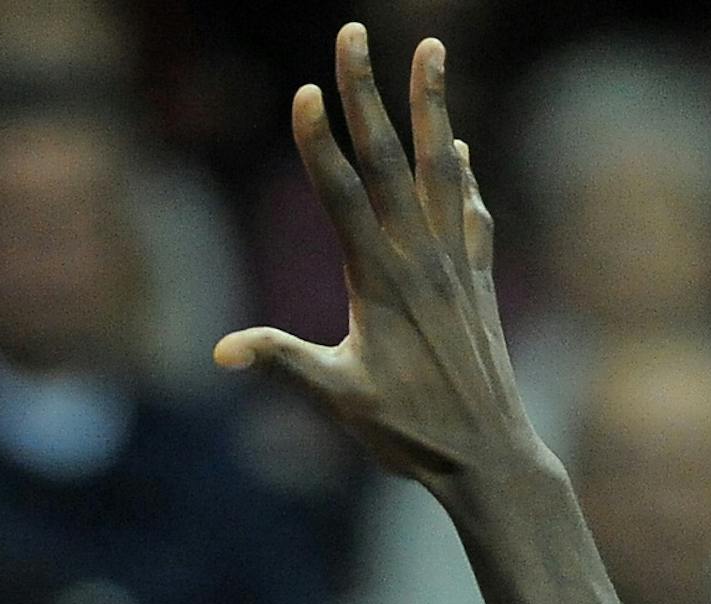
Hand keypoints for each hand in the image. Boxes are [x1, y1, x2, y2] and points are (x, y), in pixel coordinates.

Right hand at [214, 24, 542, 499]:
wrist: (488, 454)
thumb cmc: (408, 434)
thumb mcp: (338, 399)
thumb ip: (283, 362)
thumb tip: (222, 352)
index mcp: (378, 281)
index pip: (342, 195)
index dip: (320, 143)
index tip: (305, 91)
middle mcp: (420, 259)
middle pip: (388, 159)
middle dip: (367, 93)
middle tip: (353, 32)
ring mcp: (454, 264)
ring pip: (439, 168)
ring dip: (431, 106)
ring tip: (430, 49)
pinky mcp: (478, 282)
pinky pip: (469, 212)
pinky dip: (461, 177)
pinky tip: (457, 152)